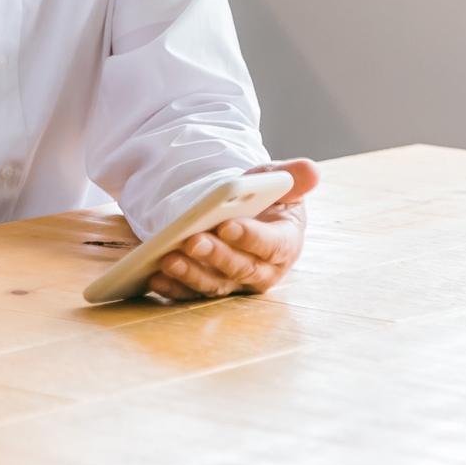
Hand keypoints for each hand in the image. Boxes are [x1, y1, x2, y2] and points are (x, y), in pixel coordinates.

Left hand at [147, 158, 318, 301]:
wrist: (244, 211)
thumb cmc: (265, 197)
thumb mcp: (278, 181)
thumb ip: (293, 177)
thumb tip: (311, 171)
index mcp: (285, 243)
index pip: (273, 246)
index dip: (251, 238)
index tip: (228, 225)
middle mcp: (262, 270)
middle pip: (241, 269)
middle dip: (216, 256)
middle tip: (192, 240)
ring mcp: (234, 282)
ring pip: (215, 285)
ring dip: (191, 274)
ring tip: (168, 258)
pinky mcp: (209, 286)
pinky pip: (190, 293)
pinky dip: (173, 288)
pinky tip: (154, 277)